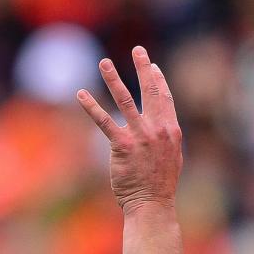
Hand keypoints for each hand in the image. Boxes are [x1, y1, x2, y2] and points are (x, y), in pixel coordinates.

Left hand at [77, 46, 182, 212]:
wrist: (152, 203)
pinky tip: (81, 94)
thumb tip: (163, 129)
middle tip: (139, 50)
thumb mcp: (172, 157)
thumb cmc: (161, 184)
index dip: (159, 80)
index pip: (166, 98)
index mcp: (171, 131)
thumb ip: (166, 139)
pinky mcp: (123, 146)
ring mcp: (141, 136)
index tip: (153, 66)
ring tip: (105, 62)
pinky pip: (105, 121)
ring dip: (114, 78)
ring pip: (126, 100)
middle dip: (144, 68)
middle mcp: (158, 129)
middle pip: (150, 91)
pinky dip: (92, 106)